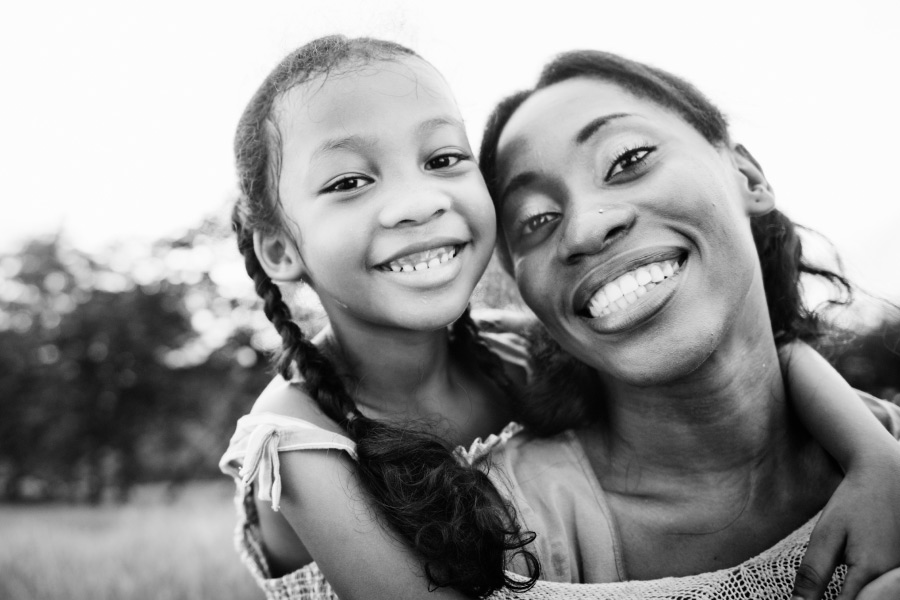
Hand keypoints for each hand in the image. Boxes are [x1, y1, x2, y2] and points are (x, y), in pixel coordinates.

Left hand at [792, 456, 899, 599]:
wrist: (887, 478)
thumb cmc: (854, 503)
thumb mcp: (826, 535)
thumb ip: (813, 573)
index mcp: (871, 572)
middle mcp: (893, 579)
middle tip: (814, 596)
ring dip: (853, 598)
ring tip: (833, 591)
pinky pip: (885, 593)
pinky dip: (867, 594)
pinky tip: (850, 590)